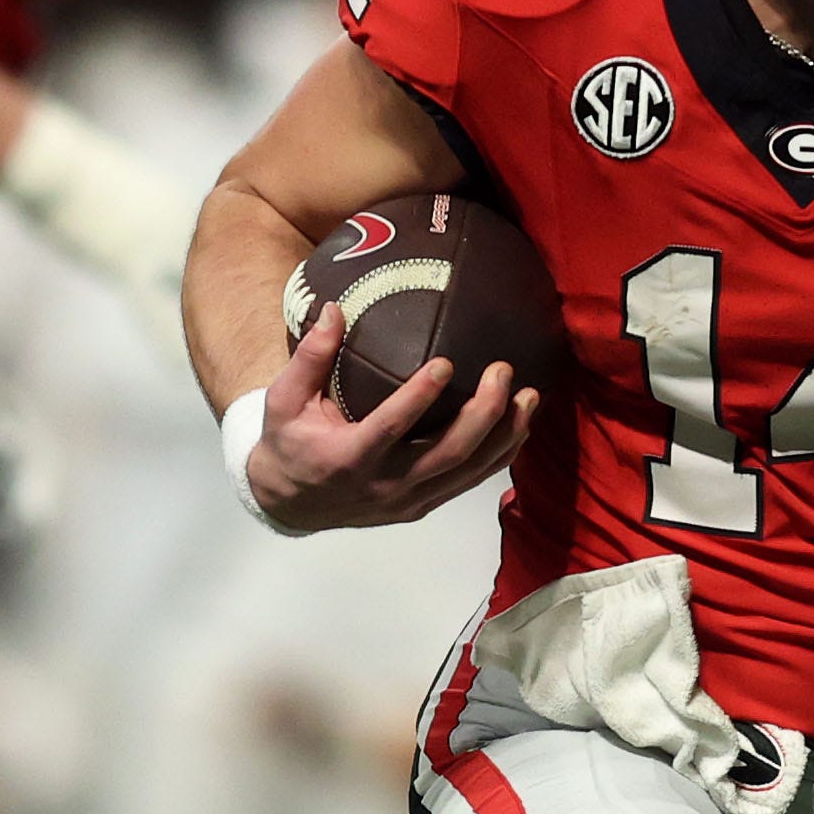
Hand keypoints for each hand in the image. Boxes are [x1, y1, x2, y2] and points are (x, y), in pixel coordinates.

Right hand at [236, 302, 530, 534]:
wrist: (290, 503)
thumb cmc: (290, 443)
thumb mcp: (284, 401)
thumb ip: (310, 357)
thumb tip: (332, 308)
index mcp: (349, 458)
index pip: (390, 427)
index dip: (419, 397)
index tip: (446, 364)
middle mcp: (385, 485)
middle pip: (447, 453)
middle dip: (483, 414)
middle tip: (503, 371)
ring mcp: (409, 499)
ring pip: (468, 472)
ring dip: (504, 435)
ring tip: (529, 397)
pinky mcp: (423, 505)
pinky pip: (469, 482)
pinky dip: (499, 456)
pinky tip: (520, 426)